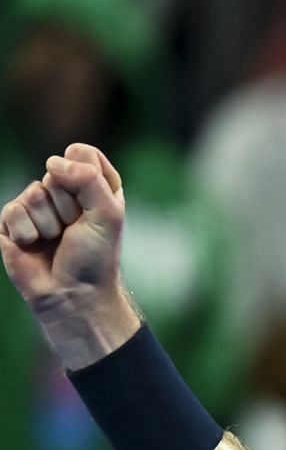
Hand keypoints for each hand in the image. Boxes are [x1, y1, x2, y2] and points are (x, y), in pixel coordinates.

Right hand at [0, 143, 141, 367]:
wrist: (73, 295)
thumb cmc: (95, 257)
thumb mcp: (108, 214)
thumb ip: (89, 179)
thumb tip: (52, 161)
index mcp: (94, 187)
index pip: (84, 154)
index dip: (87, 175)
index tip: (95, 205)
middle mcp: (65, 193)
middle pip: (57, 172)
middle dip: (69, 205)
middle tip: (75, 231)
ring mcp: (37, 206)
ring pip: (35, 192)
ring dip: (49, 222)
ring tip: (56, 241)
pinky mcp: (13, 222)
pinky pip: (13, 210)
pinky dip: (27, 231)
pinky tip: (34, 246)